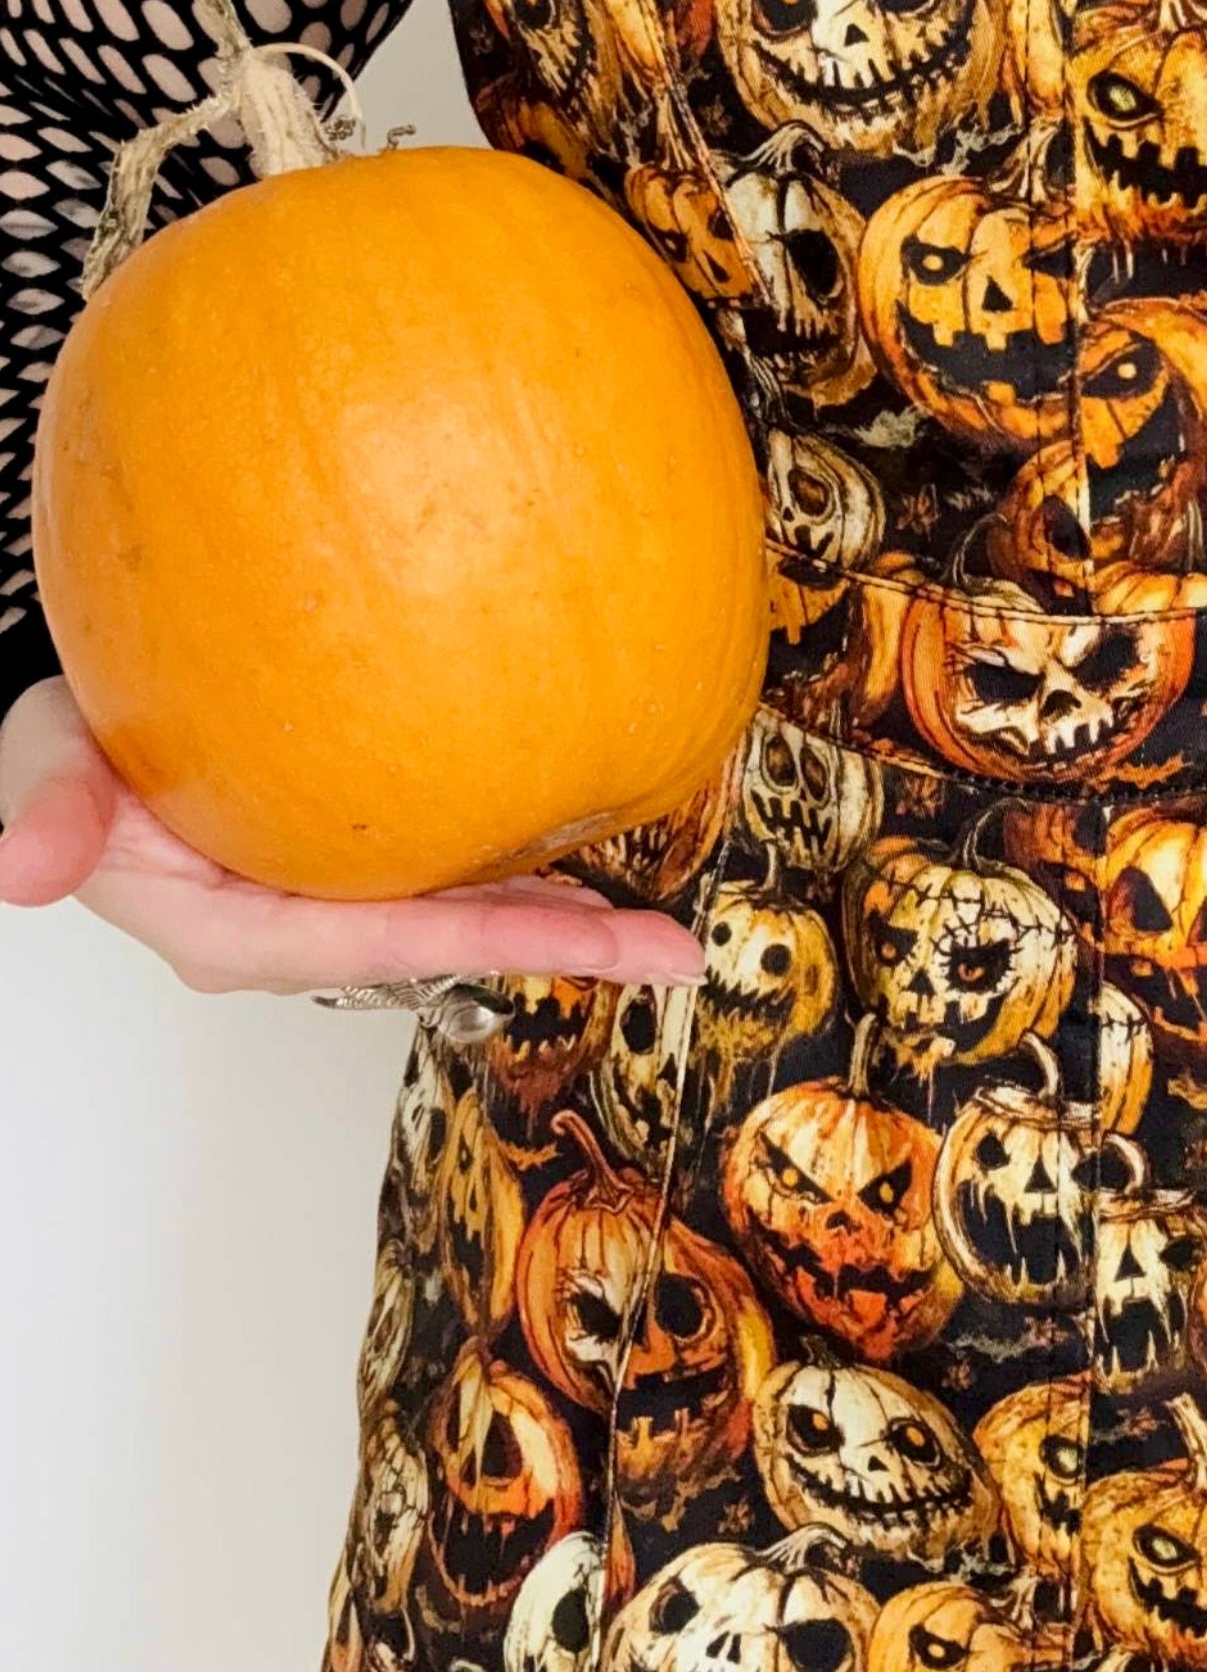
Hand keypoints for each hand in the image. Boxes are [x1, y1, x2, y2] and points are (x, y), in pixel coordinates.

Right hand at [0, 677, 704, 990]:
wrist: (78, 719)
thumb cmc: (66, 750)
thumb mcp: (42, 772)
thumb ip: (51, 816)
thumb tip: (24, 867)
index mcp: (242, 931)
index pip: (396, 941)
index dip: (502, 943)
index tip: (601, 942)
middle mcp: (302, 925)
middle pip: (452, 943)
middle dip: (564, 947)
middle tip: (677, 952)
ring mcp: (331, 893)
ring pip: (462, 907)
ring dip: (557, 911)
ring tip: (659, 920)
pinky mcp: (350, 852)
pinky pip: (447, 860)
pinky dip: (518, 851)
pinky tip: (584, 825)